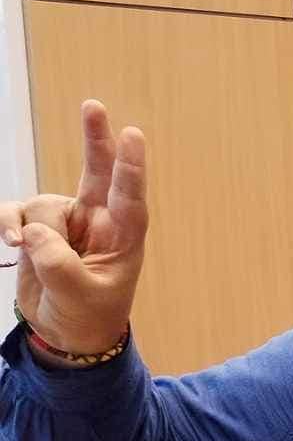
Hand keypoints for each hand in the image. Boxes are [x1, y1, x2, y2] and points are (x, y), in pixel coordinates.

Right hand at [0, 101, 148, 356]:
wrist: (66, 334)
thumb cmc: (88, 316)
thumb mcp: (78, 295)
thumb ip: (57, 263)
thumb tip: (32, 230)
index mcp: (123, 237)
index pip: (129, 197)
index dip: (130, 167)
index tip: (133, 135)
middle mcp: (97, 222)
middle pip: (96, 172)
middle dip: (95, 139)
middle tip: (94, 106)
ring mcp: (66, 222)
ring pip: (42, 204)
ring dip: (31, 228)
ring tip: (30, 256)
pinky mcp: (36, 229)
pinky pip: (16, 212)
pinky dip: (7, 223)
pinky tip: (8, 242)